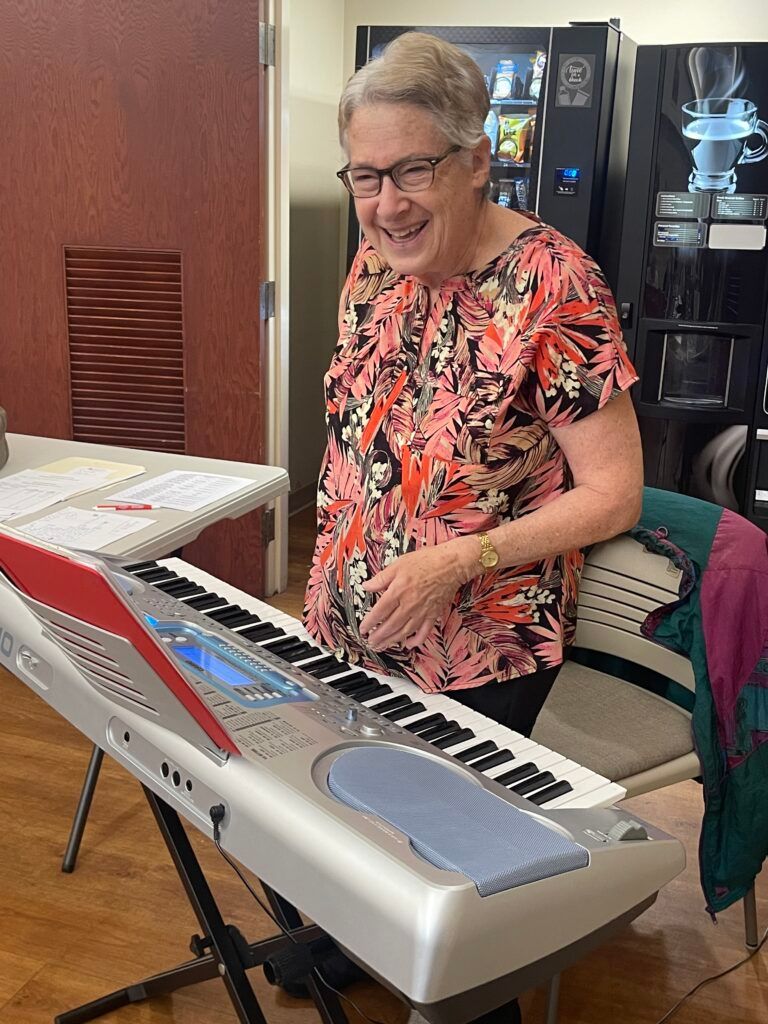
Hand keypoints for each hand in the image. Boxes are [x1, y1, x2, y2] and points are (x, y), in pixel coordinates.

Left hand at [359, 540, 474, 651]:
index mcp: (398, 591)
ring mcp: (422, 612)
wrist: (451, 564)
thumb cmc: (427, 561)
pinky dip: (415, 641)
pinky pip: (424, 632)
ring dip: (391, 641)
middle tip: (370, 641)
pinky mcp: (433, 614)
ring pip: (404, 632)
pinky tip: (408, 644)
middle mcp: (409, 605)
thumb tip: (367, 586)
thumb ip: (381, 578)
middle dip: (378, 636)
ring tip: (382, 646)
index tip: (363, 628)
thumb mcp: (398, 564)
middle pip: (390, 625)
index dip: (369, 622)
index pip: (379, 612)